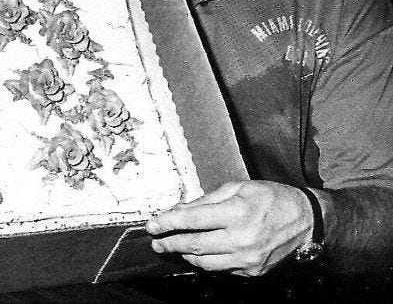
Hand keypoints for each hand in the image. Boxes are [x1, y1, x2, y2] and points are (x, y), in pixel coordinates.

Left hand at [146, 180, 313, 275]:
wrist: (306, 221)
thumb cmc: (271, 198)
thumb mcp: (238, 188)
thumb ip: (206, 200)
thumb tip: (179, 209)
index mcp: (236, 212)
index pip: (191, 220)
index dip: (167, 223)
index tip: (152, 225)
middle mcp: (241, 239)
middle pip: (193, 245)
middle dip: (169, 243)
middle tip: (156, 241)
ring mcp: (247, 258)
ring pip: (204, 262)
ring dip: (184, 255)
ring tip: (173, 247)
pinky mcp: (252, 271)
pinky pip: (221, 269)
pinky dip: (206, 261)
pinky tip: (198, 253)